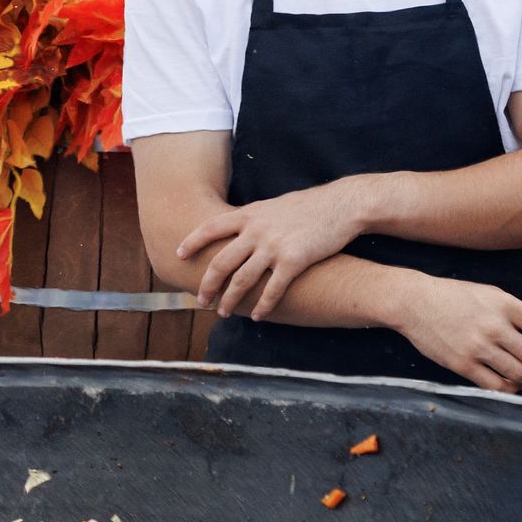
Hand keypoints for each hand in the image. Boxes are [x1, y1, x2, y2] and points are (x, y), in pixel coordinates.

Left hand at [175, 180, 372, 319]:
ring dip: (229, 300)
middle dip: (207, 285)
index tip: (179, 254)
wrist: (342, 206)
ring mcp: (274, 246)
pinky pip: (272, 289)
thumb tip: (240, 229)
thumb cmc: (310, 206)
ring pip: (242, 280)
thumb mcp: (274, 206)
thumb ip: (255, 219)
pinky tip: (257, 315)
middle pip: (221, 262)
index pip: (211, 227)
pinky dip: (263, 305)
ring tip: (223, 312)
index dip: (192, 241)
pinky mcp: (294, 261)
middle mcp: (257, 230)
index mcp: (250, 214)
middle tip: (200, 300)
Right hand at [386, 278, 521, 393]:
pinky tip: (514, 384)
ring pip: (520, 374)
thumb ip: (515, 311)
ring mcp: (479, 348)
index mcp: (505, 306)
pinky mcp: (463, 365)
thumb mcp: (489, 293)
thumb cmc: (454, 296)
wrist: (415, 303)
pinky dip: (511, 388)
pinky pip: (496, 385)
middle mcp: (495, 328)